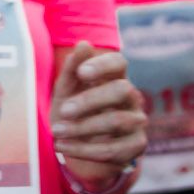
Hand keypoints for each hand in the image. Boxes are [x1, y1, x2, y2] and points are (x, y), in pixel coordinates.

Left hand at [50, 41, 148, 182]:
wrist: (78, 146)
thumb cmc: (72, 111)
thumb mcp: (65, 91)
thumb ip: (71, 70)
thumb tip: (83, 44)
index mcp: (113, 78)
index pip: (119, 62)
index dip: (103, 64)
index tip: (82, 72)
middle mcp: (131, 97)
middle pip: (122, 90)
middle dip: (90, 100)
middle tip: (64, 110)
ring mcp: (137, 122)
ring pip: (118, 121)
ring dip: (83, 128)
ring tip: (56, 132)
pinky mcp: (136, 146)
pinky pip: (113, 149)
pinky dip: (83, 149)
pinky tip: (62, 146)